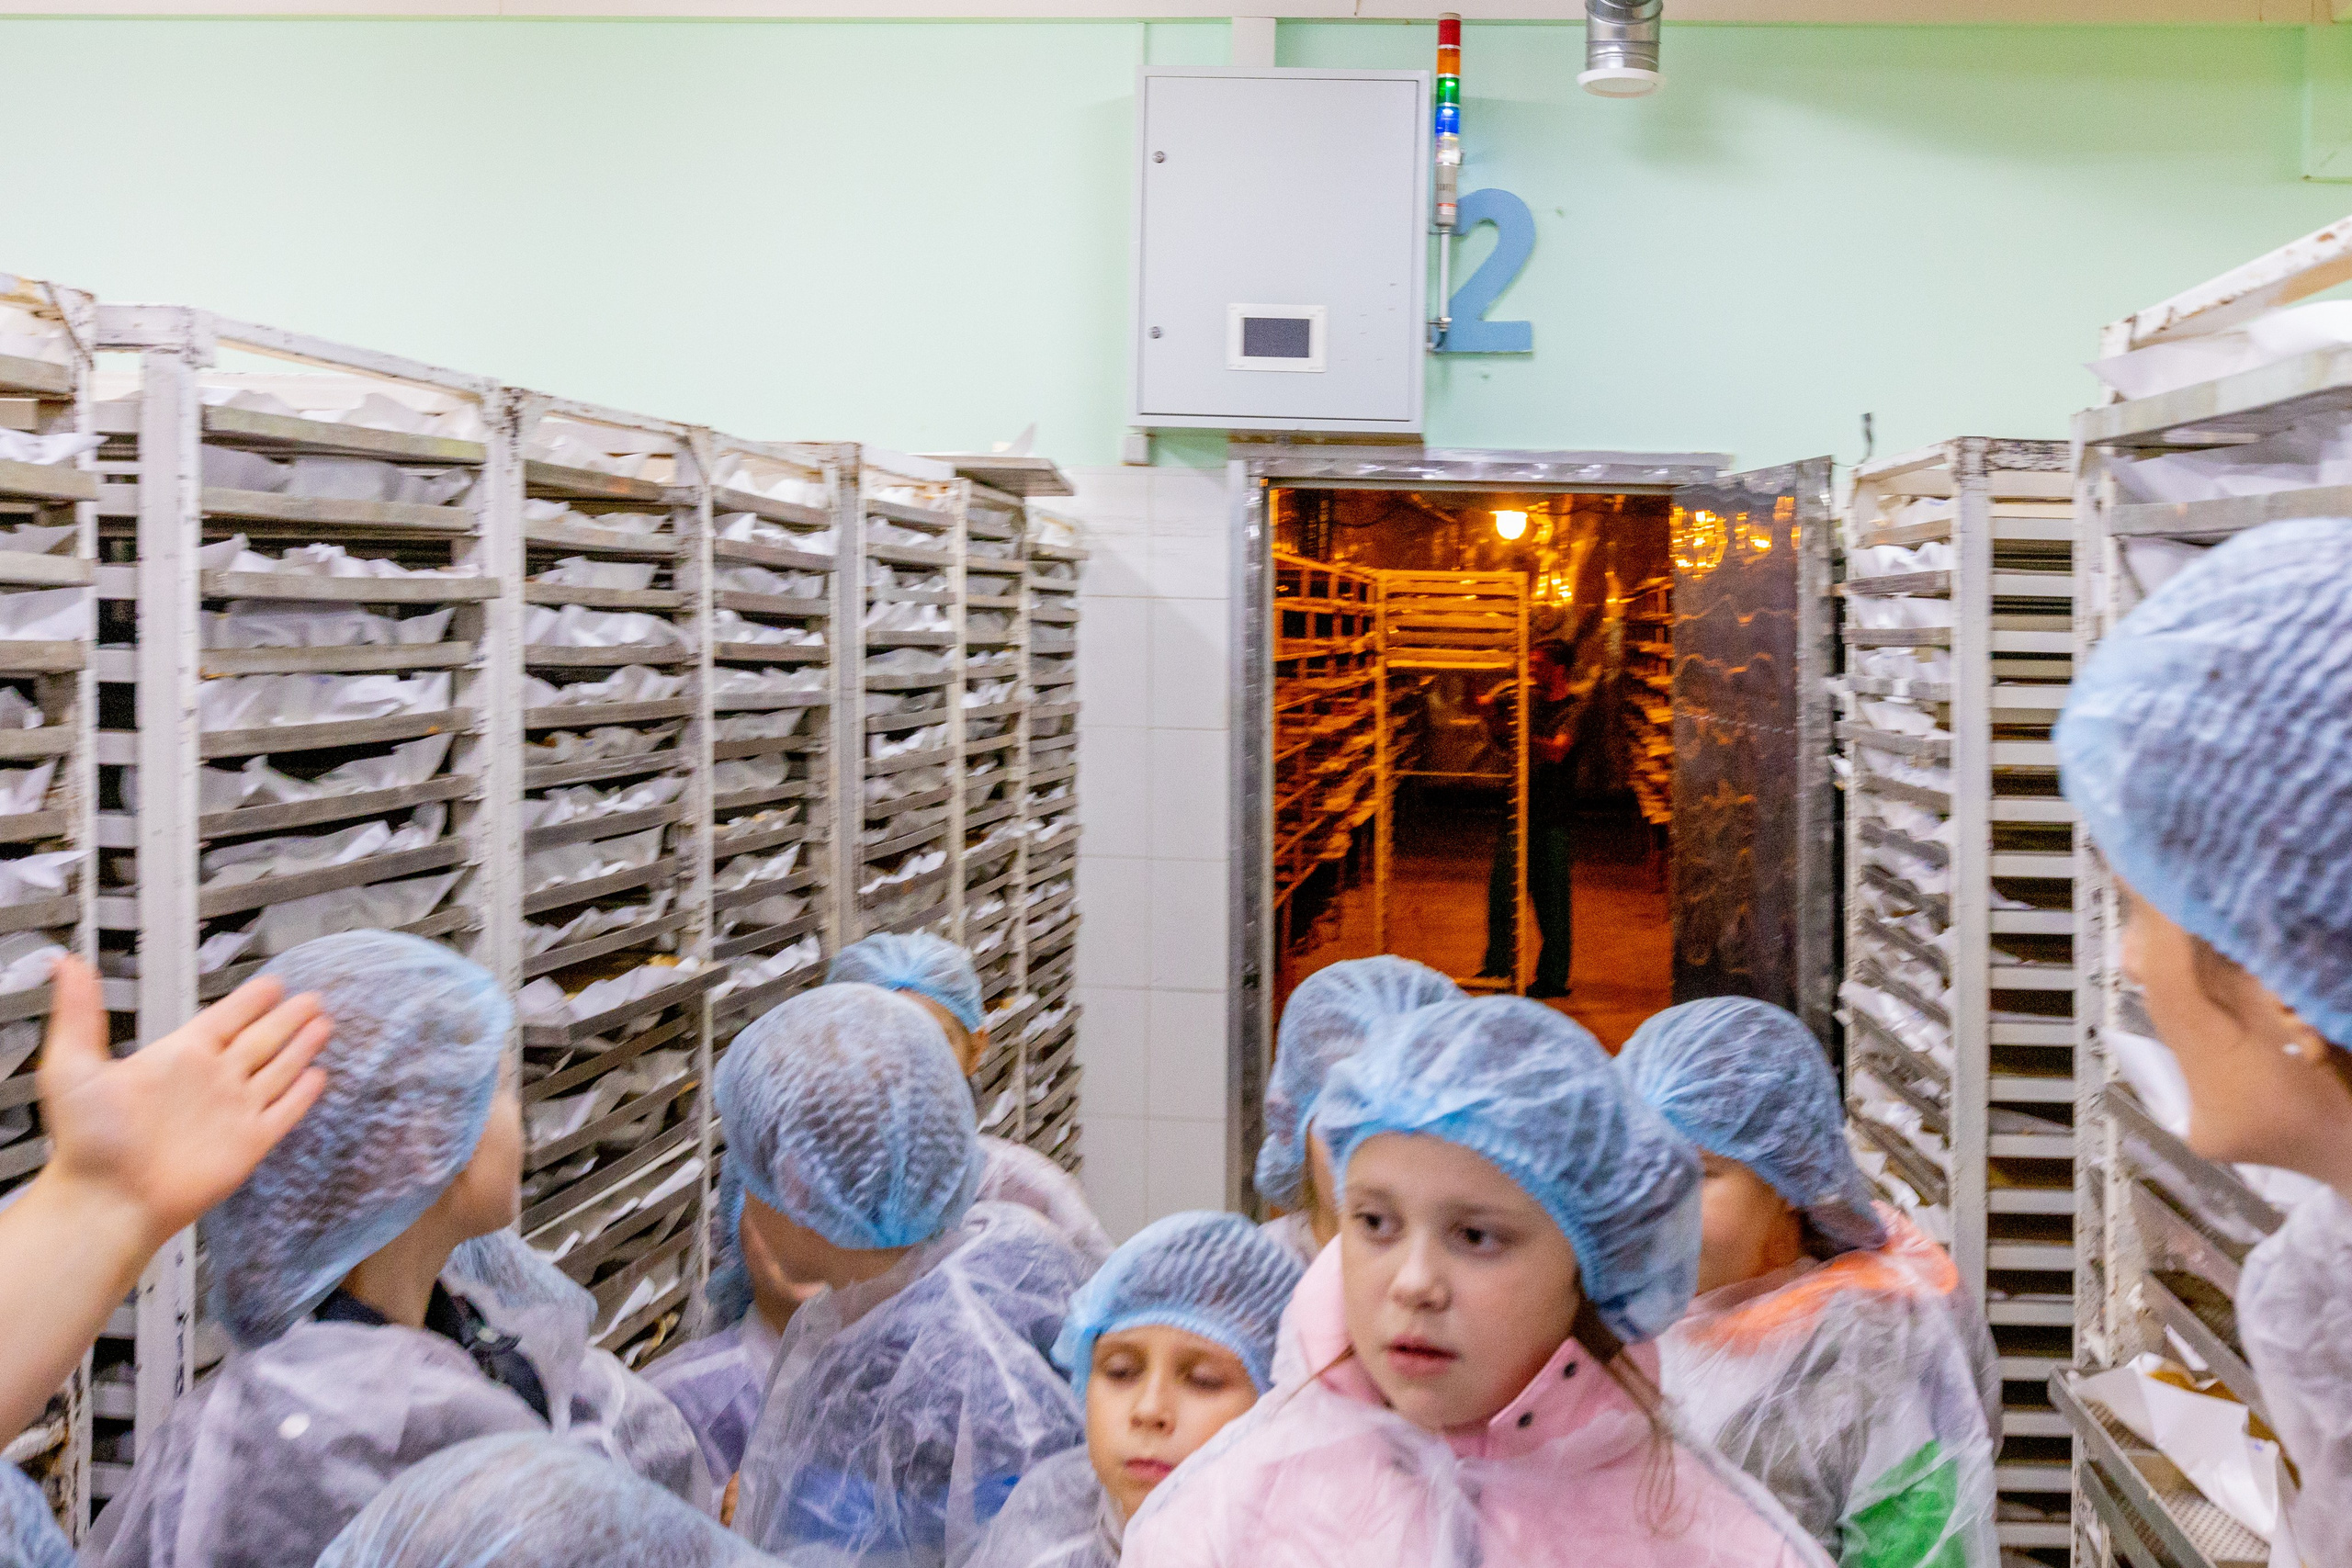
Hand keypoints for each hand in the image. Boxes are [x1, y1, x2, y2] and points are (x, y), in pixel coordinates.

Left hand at [36, 956, 331, 1245]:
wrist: (109, 1200)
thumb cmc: (88, 1141)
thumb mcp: (74, 1067)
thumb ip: (79, 1013)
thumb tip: (68, 965)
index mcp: (179, 1056)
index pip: (226, 1018)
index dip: (250, 1000)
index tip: (271, 984)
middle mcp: (212, 1080)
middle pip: (262, 1039)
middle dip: (288, 1018)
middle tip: (312, 999)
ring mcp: (234, 1111)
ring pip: (279, 1069)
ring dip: (302, 1047)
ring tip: (323, 1024)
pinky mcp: (251, 1142)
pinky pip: (285, 1112)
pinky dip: (303, 1094)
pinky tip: (318, 1077)